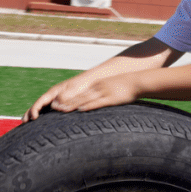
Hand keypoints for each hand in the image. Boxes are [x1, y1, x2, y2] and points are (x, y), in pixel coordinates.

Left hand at [22, 74, 140, 122]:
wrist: (138, 82)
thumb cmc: (126, 86)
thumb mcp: (112, 88)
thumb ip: (103, 95)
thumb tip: (96, 103)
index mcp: (97, 86)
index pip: (79, 93)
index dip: (67, 98)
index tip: (56, 103)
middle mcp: (97, 89)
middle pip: (78, 96)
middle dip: (65, 102)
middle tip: (53, 107)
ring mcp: (103, 93)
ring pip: (84, 100)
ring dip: (72, 105)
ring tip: (60, 110)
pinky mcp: (111, 99)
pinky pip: (97, 103)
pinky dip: (88, 106)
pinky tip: (80, 110)